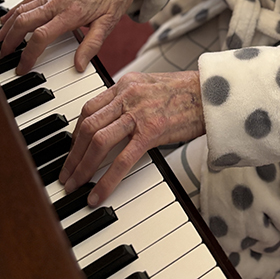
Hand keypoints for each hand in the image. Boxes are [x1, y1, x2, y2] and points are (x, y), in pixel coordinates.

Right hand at [0, 0, 139, 74]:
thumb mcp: (108, 24)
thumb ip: (92, 45)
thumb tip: (78, 66)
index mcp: (72, 12)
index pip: (42, 35)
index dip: (28, 54)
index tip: (22, 68)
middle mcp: (58, 1)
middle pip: (24, 21)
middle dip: (9, 41)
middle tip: (0, 57)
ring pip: (22, 9)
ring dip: (6, 26)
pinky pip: (27, 0)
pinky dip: (13, 11)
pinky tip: (5, 20)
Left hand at [60, 71, 204, 206]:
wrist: (214, 93)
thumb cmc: (187, 93)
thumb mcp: (152, 86)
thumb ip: (131, 99)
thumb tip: (114, 121)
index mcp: (126, 84)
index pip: (89, 108)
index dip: (75, 133)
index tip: (70, 151)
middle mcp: (128, 94)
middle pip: (87, 125)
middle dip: (72, 154)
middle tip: (64, 175)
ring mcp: (139, 112)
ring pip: (98, 141)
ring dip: (81, 168)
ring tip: (73, 186)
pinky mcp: (152, 131)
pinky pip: (122, 159)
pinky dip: (105, 180)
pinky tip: (96, 195)